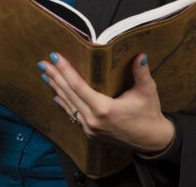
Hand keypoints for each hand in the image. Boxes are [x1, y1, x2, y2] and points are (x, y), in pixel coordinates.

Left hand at [38, 52, 174, 153]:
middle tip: (43, 63)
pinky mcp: (91, 132)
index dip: (65, 70)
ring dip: (56, 88)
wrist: (152, 141)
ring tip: (45, 74)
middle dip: (55, 76)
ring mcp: (90, 128)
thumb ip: (142, 72)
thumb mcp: (147, 91)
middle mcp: (93, 120)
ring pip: (69, 104)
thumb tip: (140, 54)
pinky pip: (73, 114)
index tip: (55, 57)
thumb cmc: (149, 113)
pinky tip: (55, 94)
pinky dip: (64, 102)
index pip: (78, 85)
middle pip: (69, 94)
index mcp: (104, 109)